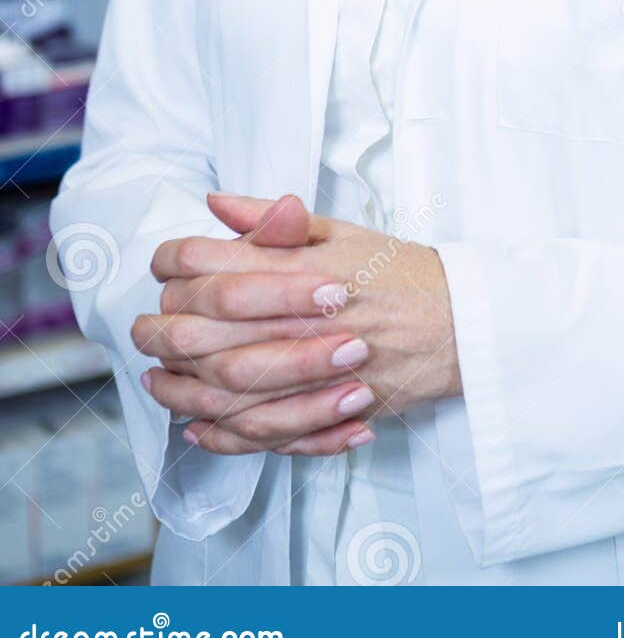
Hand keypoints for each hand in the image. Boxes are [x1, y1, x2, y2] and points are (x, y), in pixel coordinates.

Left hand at [133, 192, 460, 456]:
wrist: (465, 323)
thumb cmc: (402, 274)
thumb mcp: (342, 232)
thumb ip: (275, 220)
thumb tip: (216, 203)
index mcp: (305, 264)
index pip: (215, 261)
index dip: (176, 263)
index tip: (164, 268)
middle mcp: (306, 315)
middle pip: (207, 327)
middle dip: (163, 330)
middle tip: (144, 330)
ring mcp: (319, 367)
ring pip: (226, 385)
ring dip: (182, 386)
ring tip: (159, 381)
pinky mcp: (332, 409)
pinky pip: (264, 432)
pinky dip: (223, 434)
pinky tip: (200, 427)